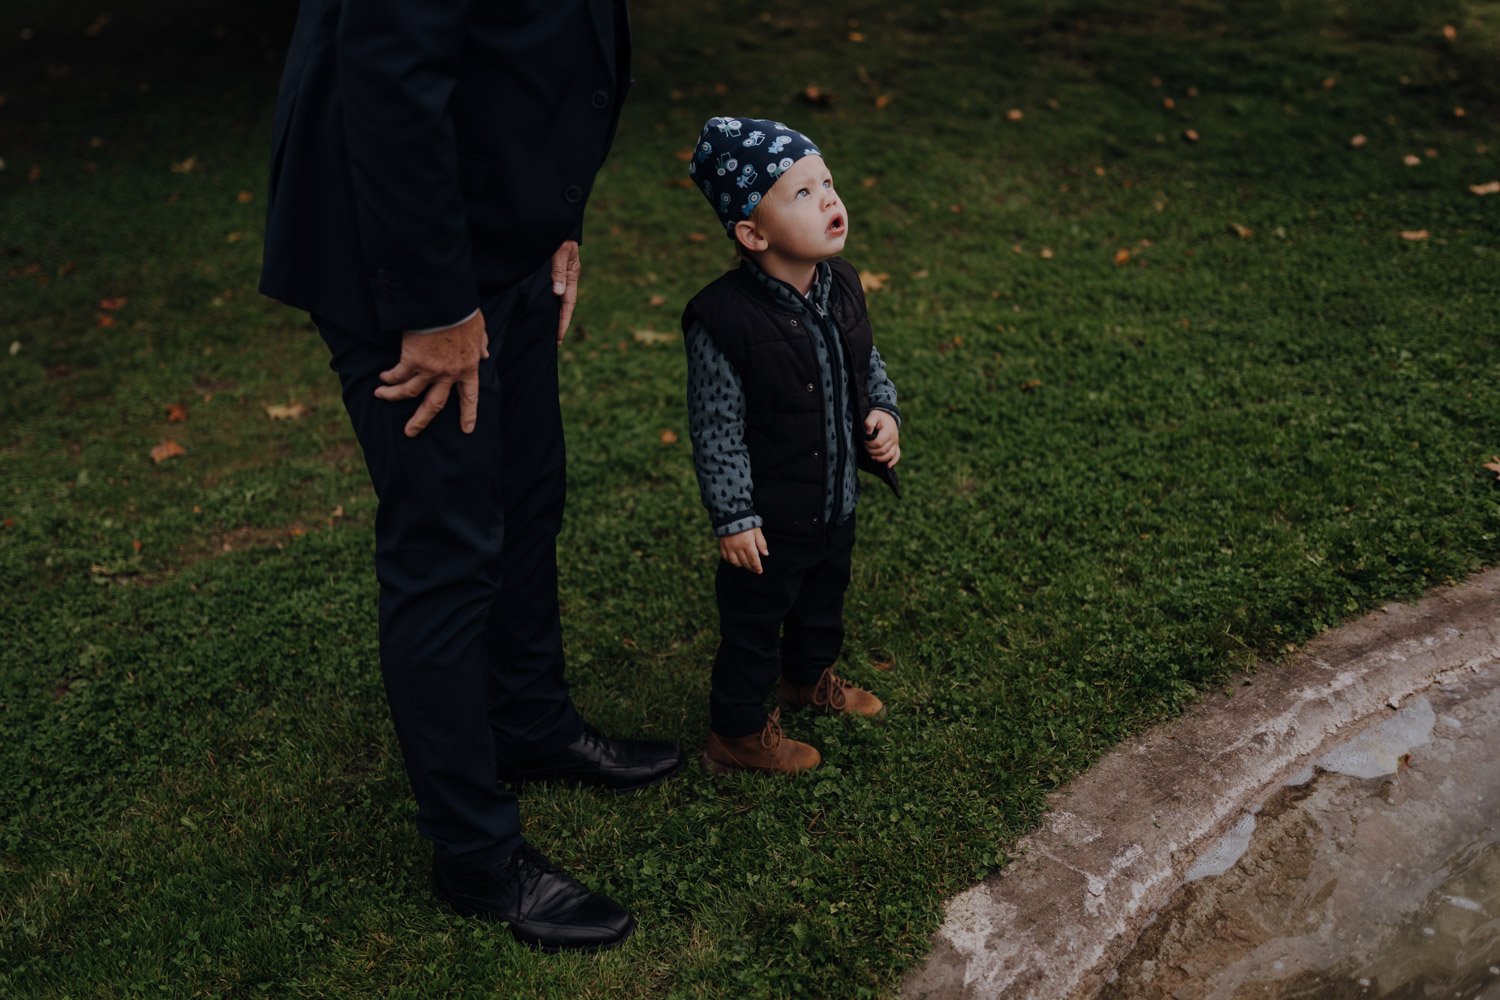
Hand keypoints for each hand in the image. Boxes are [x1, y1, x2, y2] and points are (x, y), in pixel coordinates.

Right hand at [375, 311, 489, 436]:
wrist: (445, 304)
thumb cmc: (462, 313)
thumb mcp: (479, 329)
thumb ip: (481, 344)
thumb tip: (485, 353)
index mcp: (468, 367)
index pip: (470, 395)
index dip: (469, 413)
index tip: (467, 429)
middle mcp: (449, 374)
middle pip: (435, 404)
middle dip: (421, 420)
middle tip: (410, 432)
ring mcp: (430, 370)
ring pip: (410, 392)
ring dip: (393, 395)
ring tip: (380, 395)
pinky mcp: (412, 361)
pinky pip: (398, 375)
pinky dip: (388, 377)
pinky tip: (382, 377)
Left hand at [551, 240, 580, 344]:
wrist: (555, 221)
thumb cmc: (559, 235)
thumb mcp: (559, 252)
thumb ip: (559, 271)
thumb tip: (558, 293)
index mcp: (572, 276)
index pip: (568, 304)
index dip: (563, 321)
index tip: (559, 337)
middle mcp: (567, 278)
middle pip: (564, 306)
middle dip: (560, 323)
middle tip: (556, 342)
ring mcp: (560, 276)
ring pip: (557, 300)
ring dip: (554, 315)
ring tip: (550, 331)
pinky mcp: (551, 272)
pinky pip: (551, 292)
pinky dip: (549, 304)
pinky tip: (544, 311)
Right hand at [719, 526, 768, 573]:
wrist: (730, 515)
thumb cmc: (746, 522)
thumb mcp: (757, 531)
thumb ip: (761, 543)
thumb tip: (765, 554)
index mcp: (748, 544)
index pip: (754, 560)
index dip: (757, 567)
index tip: (760, 571)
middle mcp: (738, 548)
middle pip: (745, 562)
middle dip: (751, 567)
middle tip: (755, 569)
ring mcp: (729, 548)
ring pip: (735, 562)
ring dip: (742, 565)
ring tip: (746, 564)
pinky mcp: (723, 546)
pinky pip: (726, 558)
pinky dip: (731, 561)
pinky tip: (736, 559)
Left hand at [864, 410, 899, 467]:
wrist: (887, 415)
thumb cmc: (878, 416)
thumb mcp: (873, 415)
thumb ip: (869, 423)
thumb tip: (867, 433)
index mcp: (888, 431)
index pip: (879, 443)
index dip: (870, 445)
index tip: (864, 441)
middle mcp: (894, 438)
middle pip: (883, 450)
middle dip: (872, 451)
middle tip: (865, 447)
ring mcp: (896, 443)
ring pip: (889, 455)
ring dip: (879, 458)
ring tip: (871, 456)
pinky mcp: (896, 446)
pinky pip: (897, 455)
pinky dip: (893, 461)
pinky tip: (888, 466)